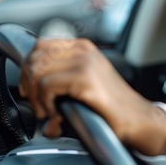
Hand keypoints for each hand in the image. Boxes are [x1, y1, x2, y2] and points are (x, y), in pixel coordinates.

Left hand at [19, 38, 165, 155]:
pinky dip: (45, 103)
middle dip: (29, 85)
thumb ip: (61, 74)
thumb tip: (30, 84)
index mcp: (83, 47)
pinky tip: (56, 114)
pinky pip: (47, 86)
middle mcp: (84, 50)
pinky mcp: (85, 79)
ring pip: (38, 71)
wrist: (137, 118)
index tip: (30, 89)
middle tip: (40, 105)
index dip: (28, 68)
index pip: (40, 46)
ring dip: (36, 97)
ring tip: (49, 112)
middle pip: (35, 58)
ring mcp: (85, 63)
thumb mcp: (85, 80)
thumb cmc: (112, 105)